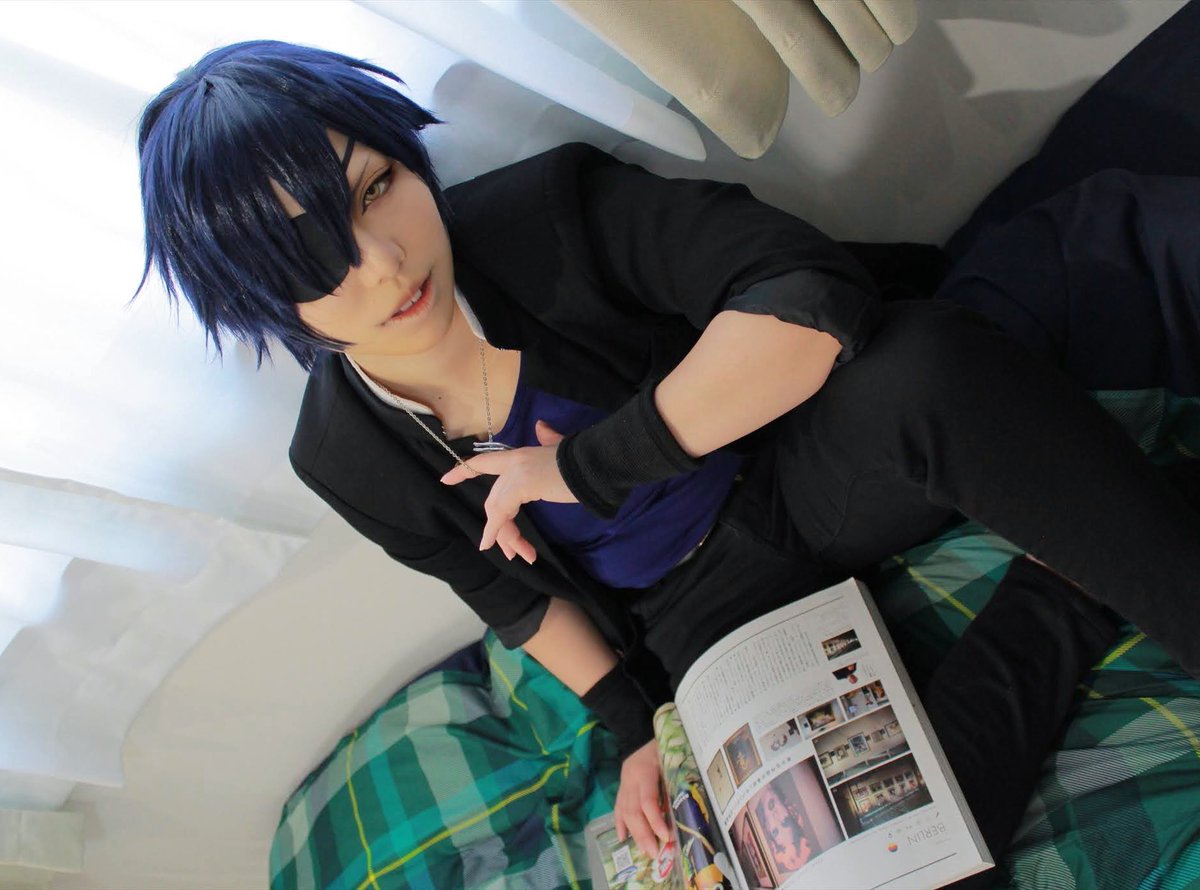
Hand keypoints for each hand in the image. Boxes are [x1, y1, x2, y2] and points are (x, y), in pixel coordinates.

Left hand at [440, 421, 576, 562]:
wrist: (595, 461)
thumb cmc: (583, 458)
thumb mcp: (562, 447)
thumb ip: (550, 438)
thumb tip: (542, 427)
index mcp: (520, 455)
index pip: (485, 462)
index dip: (464, 470)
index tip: (446, 479)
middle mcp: (514, 463)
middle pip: (494, 498)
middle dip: (499, 527)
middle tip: (511, 551)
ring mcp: (516, 475)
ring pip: (498, 509)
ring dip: (505, 536)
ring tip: (517, 555)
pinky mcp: (522, 485)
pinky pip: (502, 513)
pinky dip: (495, 530)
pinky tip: (493, 544)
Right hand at [615, 740, 671, 856]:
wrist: (641, 734)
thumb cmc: (663, 748)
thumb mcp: (671, 762)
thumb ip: (672, 784)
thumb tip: (680, 813)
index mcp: (645, 771)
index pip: (648, 800)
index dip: (656, 820)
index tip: (666, 837)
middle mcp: (630, 778)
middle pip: (634, 810)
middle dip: (644, 834)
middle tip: (654, 853)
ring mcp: (623, 783)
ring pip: (624, 811)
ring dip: (634, 833)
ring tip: (645, 850)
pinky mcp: (620, 786)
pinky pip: (617, 807)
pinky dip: (620, 823)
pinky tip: (623, 838)